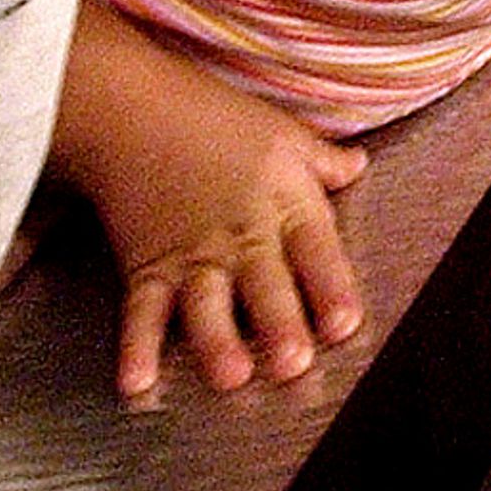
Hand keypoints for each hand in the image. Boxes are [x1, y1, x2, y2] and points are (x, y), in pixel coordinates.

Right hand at [69, 39, 366, 399]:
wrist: (131, 107)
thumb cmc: (212, 116)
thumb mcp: (282, 133)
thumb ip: (323, 161)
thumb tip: (359, 167)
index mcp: (284, 203)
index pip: (316, 250)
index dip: (331, 288)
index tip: (344, 323)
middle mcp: (241, 234)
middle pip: (265, 285)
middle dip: (279, 324)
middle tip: (292, 363)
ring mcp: (192, 254)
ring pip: (207, 304)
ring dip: (218, 342)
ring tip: (231, 377)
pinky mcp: (146, 265)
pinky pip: (141, 311)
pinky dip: (136, 348)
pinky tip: (137, 383)